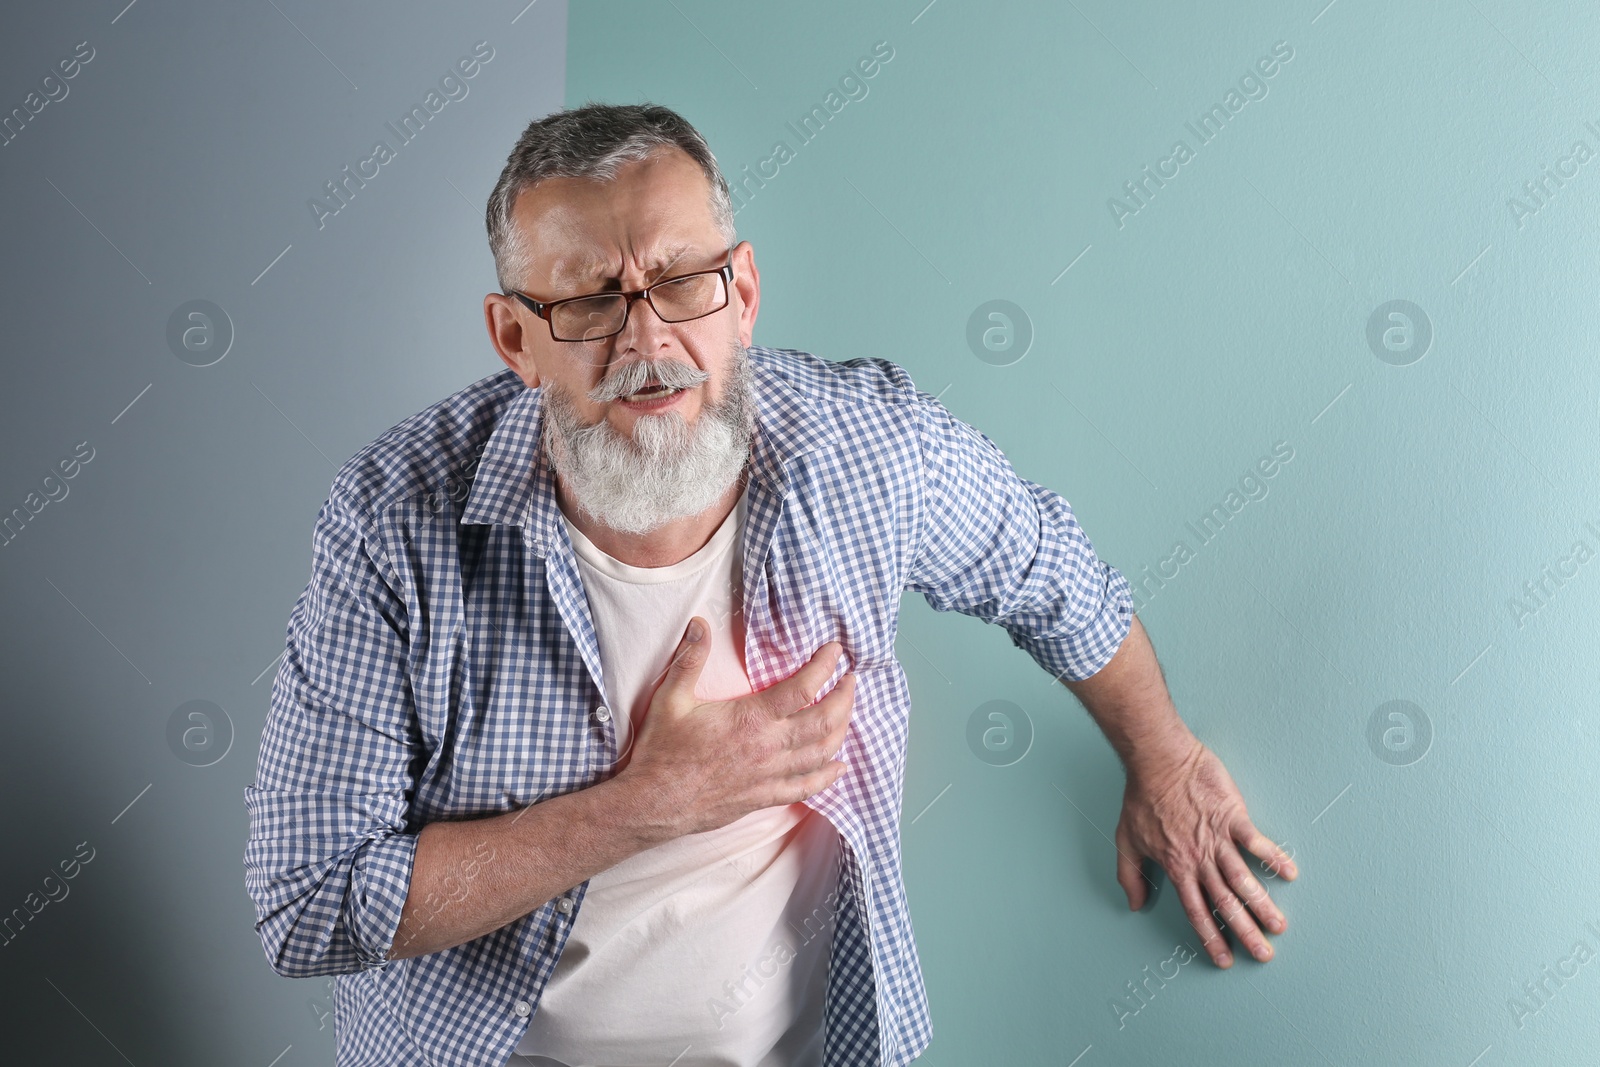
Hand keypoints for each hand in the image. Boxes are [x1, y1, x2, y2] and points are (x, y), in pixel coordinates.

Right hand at [617, 616, 855, 838]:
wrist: (654, 803)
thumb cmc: (662, 751)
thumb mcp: (671, 698)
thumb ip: (690, 659)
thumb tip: (698, 624)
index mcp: (751, 718)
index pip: (803, 687)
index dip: (825, 666)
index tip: (836, 651)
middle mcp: (768, 747)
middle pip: (825, 720)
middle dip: (845, 697)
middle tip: (852, 680)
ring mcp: (769, 775)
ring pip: (822, 753)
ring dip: (842, 730)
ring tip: (848, 712)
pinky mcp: (764, 797)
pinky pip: (806, 787)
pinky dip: (827, 776)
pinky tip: (838, 766)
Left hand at [1113, 738, 1297, 966]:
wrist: (1158, 760)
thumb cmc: (1141, 798)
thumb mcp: (1125, 840)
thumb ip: (1129, 876)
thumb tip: (1135, 904)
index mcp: (1177, 867)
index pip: (1196, 911)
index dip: (1210, 938)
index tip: (1224, 960)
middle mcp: (1200, 859)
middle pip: (1226, 904)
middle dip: (1244, 933)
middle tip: (1264, 955)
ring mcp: (1218, 838)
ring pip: (1243, 880)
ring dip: (1263, 905)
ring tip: (1279, 926)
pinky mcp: (1233, 816)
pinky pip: (1256, 841)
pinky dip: (1273, 857)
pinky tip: (1290, 873)